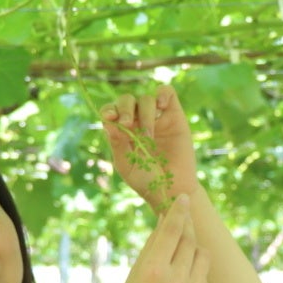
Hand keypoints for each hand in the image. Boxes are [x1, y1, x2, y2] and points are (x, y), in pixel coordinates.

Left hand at [100, 84, 196, 210]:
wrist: (173, 190)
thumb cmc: (148, 181)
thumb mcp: (127, 165)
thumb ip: (117, 144)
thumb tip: (108, 123)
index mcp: (122, 131)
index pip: (110, 111)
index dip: (109, 110)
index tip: (110, 117)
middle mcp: (138, 121)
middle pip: (126, 100)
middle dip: (125, 109)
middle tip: (128, 125)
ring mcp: (157, 117)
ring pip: (146, 98)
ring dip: (144, 114)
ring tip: (148, 137)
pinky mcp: (175, 115)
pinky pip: (168, 92)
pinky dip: (163, 93)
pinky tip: (161, 106)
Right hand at [111, 195, 209, 282]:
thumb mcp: (134, 275)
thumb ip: (152, 247)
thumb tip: (166, 219)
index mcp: (153, 270)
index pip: (172, 231)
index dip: (179, 211)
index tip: (184, 197)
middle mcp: (175, 279)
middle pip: (189, 240)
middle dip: (186, 227)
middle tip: (182, 219)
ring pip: (201, 254)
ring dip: (192, 248)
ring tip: (179, 254)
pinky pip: (203, 274)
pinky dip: (194, 269)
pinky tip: (181, 280)